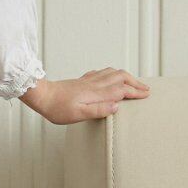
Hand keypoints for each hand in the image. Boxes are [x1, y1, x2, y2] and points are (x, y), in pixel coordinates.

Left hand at [21, 69, 149, 124]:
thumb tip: (117, 106)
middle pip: (121, 77)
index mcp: (96, 93)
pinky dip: (113, 73)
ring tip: (134, 81)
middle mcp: (95, 84)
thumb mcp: (79, 114)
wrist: (42, 96)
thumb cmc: (58, 108)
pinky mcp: (82, 80)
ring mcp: (89, 80)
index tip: (146, 95)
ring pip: (113, 72)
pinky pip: (102, 72)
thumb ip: (99, 110)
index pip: (121, 90)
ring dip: (126, 76)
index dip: (135, 92)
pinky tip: (111, 76)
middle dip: (135, 82)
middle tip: (146, 88)